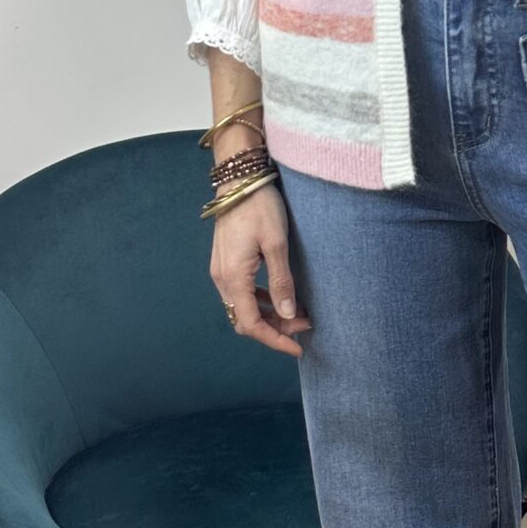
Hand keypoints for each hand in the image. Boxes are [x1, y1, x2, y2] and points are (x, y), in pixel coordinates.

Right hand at [211, 182, 311, 354]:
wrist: (240, 180)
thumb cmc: (259, 207)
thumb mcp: (276, 244)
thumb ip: (281, 282)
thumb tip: (288, 315)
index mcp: (233, 277)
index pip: (251, 324)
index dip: (275, 340)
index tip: (298, 347)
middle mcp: (222, 279)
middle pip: (245, 320)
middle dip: (275, 329)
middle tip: (305, 324)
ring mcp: (221, 271)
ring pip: (243, 308)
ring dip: (269, 316)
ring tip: (298, 313)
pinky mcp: (225, 263)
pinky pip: (240, 293)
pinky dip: (260, 301)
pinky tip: (279, 297)